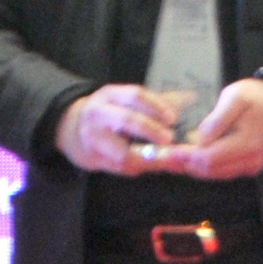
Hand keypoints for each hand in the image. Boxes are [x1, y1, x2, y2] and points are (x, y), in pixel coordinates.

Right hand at [56, 83, 181, 175]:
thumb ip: (157, 101)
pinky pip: (119, 167)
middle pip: (127, 120)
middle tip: (170, 139)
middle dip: (151, 130)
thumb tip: (191, 98)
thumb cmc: (110, 114)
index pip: (134, 95)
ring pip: (121, 152)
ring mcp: (94, 138)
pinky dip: (138, 168)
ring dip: (147, 158)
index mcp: (110, 95)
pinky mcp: (93, 160)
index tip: (173, 118)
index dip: (155, 106)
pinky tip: (152, 166)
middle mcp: (99, 114)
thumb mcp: (125, 101)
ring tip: (166, 159)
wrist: (71, 130)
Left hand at [148, 76, 262, 181]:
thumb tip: (199, 139)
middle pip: (210, 170)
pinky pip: (221, 171)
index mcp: (248, 144)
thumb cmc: (256, 97)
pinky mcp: (247, 167)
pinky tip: (187, 159)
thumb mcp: (235, 97)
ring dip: (190, 168)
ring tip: (168, 159)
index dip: (187, 157)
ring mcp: (250, 166)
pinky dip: (202, 167)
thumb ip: (217, 120)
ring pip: (214, 174)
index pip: (211, 158)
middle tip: (161, 158)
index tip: (167, 151)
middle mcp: (251, 161)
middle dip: (184, 165)